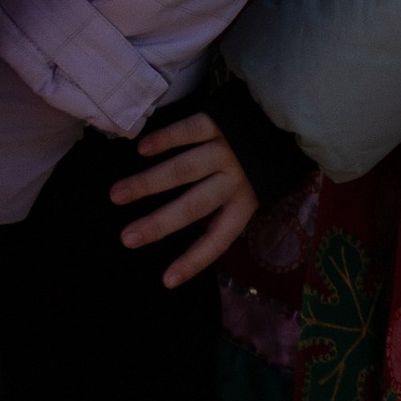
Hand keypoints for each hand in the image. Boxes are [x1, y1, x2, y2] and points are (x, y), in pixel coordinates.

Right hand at [112, 111, 259, 288]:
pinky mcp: (220, 121)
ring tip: (117, 195)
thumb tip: (178, 228)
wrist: (284, 120)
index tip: (167, 280)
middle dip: (159, 224)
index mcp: (244, 203)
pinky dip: (165, 139)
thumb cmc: (257, 164)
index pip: (218, 239)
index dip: (195, 261)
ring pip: (184, 169)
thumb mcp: (251, 192)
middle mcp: (235, 179)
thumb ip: (221, 209)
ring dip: (148, 183)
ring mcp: (227, 150)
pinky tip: (142, 150)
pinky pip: (190, 130)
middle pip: (194, 206)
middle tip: (126, 238)